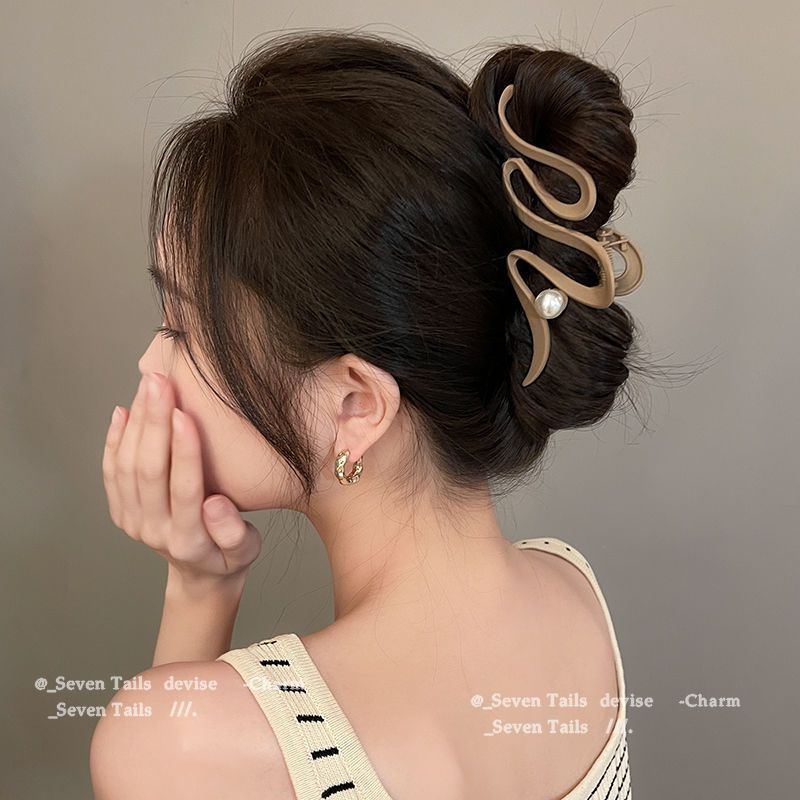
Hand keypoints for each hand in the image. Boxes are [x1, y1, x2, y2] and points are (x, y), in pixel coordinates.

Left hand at [102, 372, 261, 585]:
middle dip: (154, 422)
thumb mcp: (247, 549)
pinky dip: (115, 439)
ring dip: (136, 422)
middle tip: (161, 382)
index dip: (183, 450)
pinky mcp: (121, 510)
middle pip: (148, 471)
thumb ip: (233, 531)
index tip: (185, 412)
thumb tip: (214, 503)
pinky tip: (124, 411)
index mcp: (189, 540)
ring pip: (127, 466)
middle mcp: (153, 530)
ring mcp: (132, 521)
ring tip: (148, 385)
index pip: (184, 488)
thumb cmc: (228, 554)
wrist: (199, 572)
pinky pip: (111, 472)